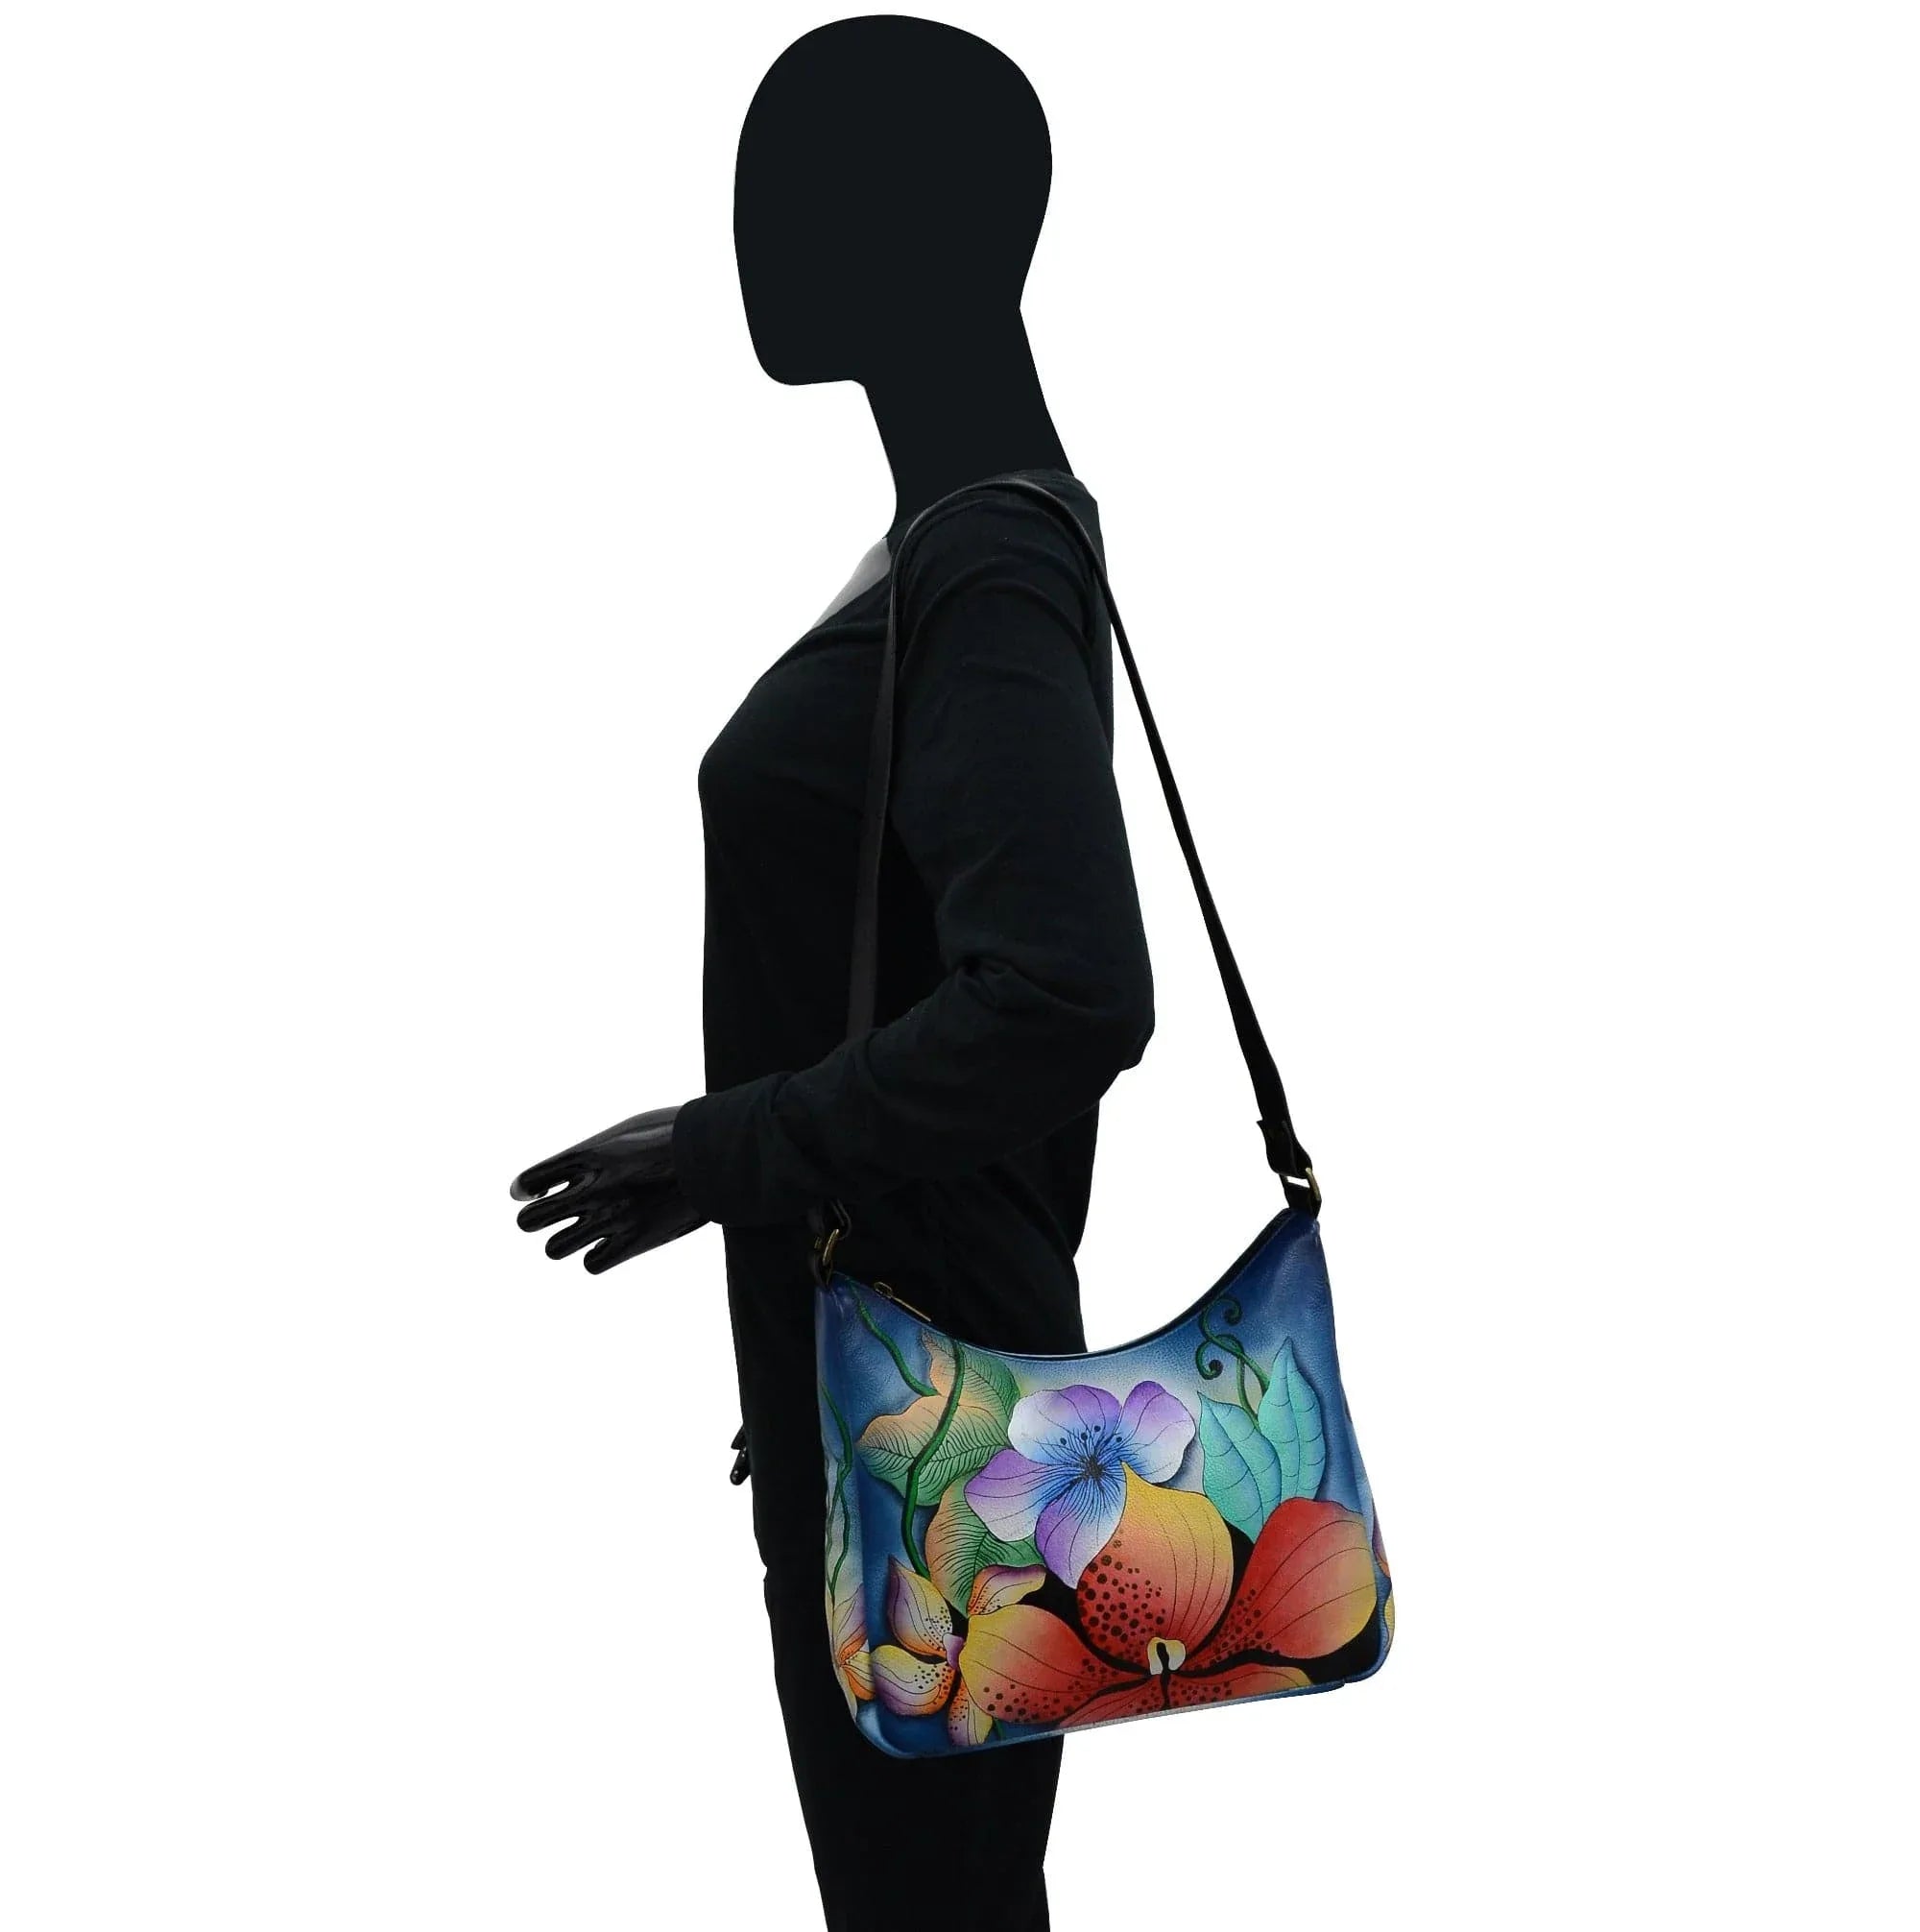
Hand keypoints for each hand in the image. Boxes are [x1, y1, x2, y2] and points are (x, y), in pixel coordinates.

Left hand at [510, 1102, 706, 1274]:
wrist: (717, 1152)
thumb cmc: (677, 1133)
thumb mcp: (627, 1132)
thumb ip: (597, 1152)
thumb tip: (579, 1169)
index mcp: (585, 1157)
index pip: (526, 1183)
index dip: (527, 1188)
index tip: (541, 1189)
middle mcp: (589, 1191)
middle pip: (528, 1221)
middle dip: (536, 1217)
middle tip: (555, 1212)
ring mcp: (610, 1220)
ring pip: (554, 1250)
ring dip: (564, 1242)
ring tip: (584, 1231)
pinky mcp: (633, 1243)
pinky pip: (592, 1265)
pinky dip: (597, 1256)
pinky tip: (611, 1243)